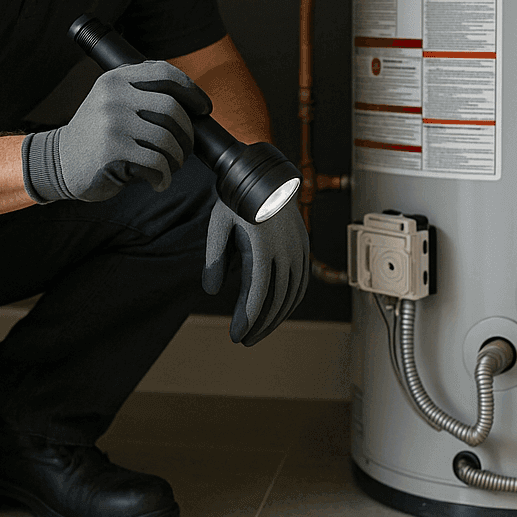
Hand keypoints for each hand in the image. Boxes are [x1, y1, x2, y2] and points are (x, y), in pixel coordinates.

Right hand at [23, 61, 211, 202]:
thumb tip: (191, 100)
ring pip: (166, 138)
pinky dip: (163, 177)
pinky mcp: (112, 150)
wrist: (59, 162)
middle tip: (186, 149)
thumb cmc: (96, 134)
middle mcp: (113, 96)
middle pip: (171, 109)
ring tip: (171, 167)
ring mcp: (112, 122)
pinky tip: (158, 182)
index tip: (204, 109)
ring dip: (177, 158)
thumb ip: (142, 92)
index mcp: (116, 78)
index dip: (192, 91)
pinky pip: (155, 163)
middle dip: (187, 133)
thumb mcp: (112, 101)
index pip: (165, 73)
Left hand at [202, 198, 309, 345]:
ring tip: (258, 331)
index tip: (237, 336)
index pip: (258, 291)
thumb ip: (213, 259)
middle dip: (261, 324)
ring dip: (277, 317)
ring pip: (293, 294)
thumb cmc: (237, 201)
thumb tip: (212, 291)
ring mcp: (299, 248)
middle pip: (277, 298)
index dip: (248, 317)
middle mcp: (286, 248)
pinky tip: (277, 313)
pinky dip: (291, 302)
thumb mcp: (218, 225)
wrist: (266, 176)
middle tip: (245, 340)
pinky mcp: (304, 247)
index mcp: (263, 243)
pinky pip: (302, 282)